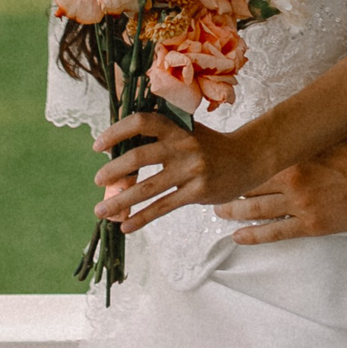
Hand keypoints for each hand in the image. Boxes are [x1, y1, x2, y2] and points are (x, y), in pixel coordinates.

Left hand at [92, 111, 270, 232]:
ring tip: (100, 211)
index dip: (117, 131)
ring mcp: (190, 170)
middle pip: (139, 156)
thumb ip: (161, 135)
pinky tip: (126, 225)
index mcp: (177, 126)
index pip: (142, 122)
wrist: (248, 158)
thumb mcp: (188, 130)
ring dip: (120, 201)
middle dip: (113, 170)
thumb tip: (119, 150)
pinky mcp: (197, 192)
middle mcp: (182, 145)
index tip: (97, 145)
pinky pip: (163, 207)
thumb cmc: (210, 145)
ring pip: (147, 187)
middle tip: (98, 181)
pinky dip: (142, 218)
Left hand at [213, 131, 346, 243]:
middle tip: (213, 192)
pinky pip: (276, 233)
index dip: (240, 165)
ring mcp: (300, 204)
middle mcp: (292, 179)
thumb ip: (306, 137)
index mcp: (295, 155)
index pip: (257, 161)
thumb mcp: (331, 134)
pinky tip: (239, 236)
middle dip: (230, 189)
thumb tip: (290, 129)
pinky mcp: (311, 225)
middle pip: (252, 186)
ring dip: (234, 211)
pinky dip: (254, 236)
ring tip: (219, 211)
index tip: (227, 166)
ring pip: (257, 210)